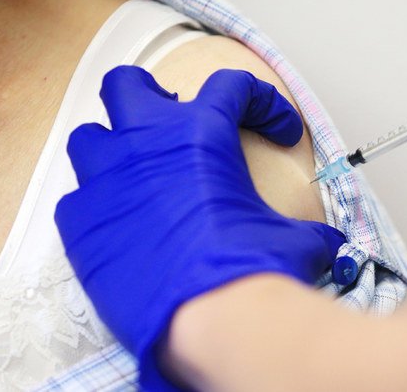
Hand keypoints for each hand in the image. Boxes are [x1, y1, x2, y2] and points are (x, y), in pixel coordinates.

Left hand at [55, 67, 345, 389]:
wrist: (206, 319)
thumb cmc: (249, 271)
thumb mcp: (294, 239)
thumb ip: (307, 230)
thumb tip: (328, 244)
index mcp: (201, 135)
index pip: (233, 87)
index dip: (264, 104)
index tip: (277, 131)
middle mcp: (146, 144)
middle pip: (128, 86)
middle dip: (149, 98)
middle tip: (172, 125)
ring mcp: (105, 180)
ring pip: (90, 136)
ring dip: (113, 150)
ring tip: (138, 175)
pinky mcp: (79, 223)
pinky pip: (78, 199)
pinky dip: (99, 207)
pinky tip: (123, 229)